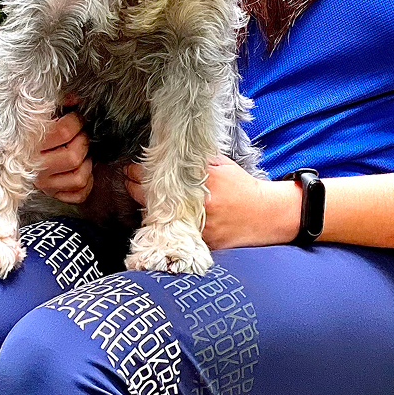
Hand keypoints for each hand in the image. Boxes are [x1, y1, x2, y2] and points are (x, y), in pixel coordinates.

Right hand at [35, 94, 93, 203]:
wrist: (8, 158)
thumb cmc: (32, 130)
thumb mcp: (40, 113)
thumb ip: (58, 102)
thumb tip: (76, 99)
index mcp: (30, 142)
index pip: (66, 131)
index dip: (76, 121)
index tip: (75, 118)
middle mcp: (35, 167)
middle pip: (74, 156)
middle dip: (83, 141)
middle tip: (79, 135)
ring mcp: (44, 184)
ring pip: (79, 177)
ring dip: (86, 163)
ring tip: (81, 153)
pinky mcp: (52, 195)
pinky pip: (79, 194)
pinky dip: (86, 182)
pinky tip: (80, 170)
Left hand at [124, 155, 299, 249]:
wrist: (264, 215)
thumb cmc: (242, 186)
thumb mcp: (221, 164)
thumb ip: (197, 159)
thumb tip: (172, 151)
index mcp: (199, 179)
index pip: (157, 174)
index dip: (138, 170)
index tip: (132, 168)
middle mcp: (194, 203)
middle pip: (149, 196)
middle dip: (134, 187)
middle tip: (129, 180)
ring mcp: (194, 225)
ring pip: (156, 218)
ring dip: (146, 207)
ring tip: (142, 197)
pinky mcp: (197, 243)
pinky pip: (169, 235)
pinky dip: (162, 226)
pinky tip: (159, 218)